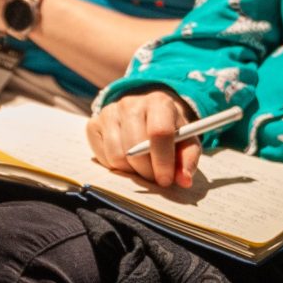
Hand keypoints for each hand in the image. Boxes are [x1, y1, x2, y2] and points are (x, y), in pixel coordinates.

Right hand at [85, 89, 200, 188]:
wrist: (147, 115)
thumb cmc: (170, 131)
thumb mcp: (186, 142)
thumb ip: (188, 160)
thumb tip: (184, 180)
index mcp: (159, 102)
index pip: (159, 132)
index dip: (163, 160)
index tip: (166, 180)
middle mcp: (130, 103)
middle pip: (135, 148)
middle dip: (147, 171)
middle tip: (154, 178)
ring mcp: (109, 112)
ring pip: (117, 155)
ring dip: (132, 171)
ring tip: (142, 169)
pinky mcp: (93, 124)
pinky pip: (103, 157)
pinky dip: (117, 167)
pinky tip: (127, 162)